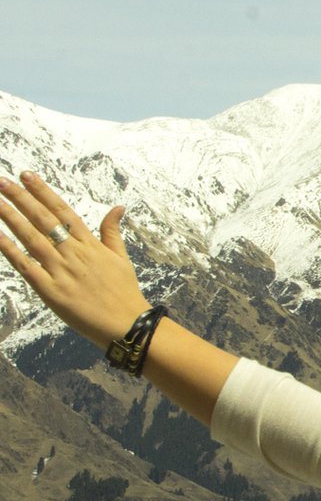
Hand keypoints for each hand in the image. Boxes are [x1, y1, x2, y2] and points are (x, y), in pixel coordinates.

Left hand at [0, 172, 151, 346]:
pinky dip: (10, 251)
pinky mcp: (51, 291)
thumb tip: (117, 207)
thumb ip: (112, 232)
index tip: (28, 176)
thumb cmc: (125, 293)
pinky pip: (26, 267)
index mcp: (91, 245)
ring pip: (32, 238)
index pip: (63, 211)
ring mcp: (62, 271)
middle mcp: (74, 253)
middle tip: (2, 181)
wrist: (128, 324)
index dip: (44, 192)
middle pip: (44, 220)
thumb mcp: (122, 259)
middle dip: (21, 198)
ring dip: (11, 218)